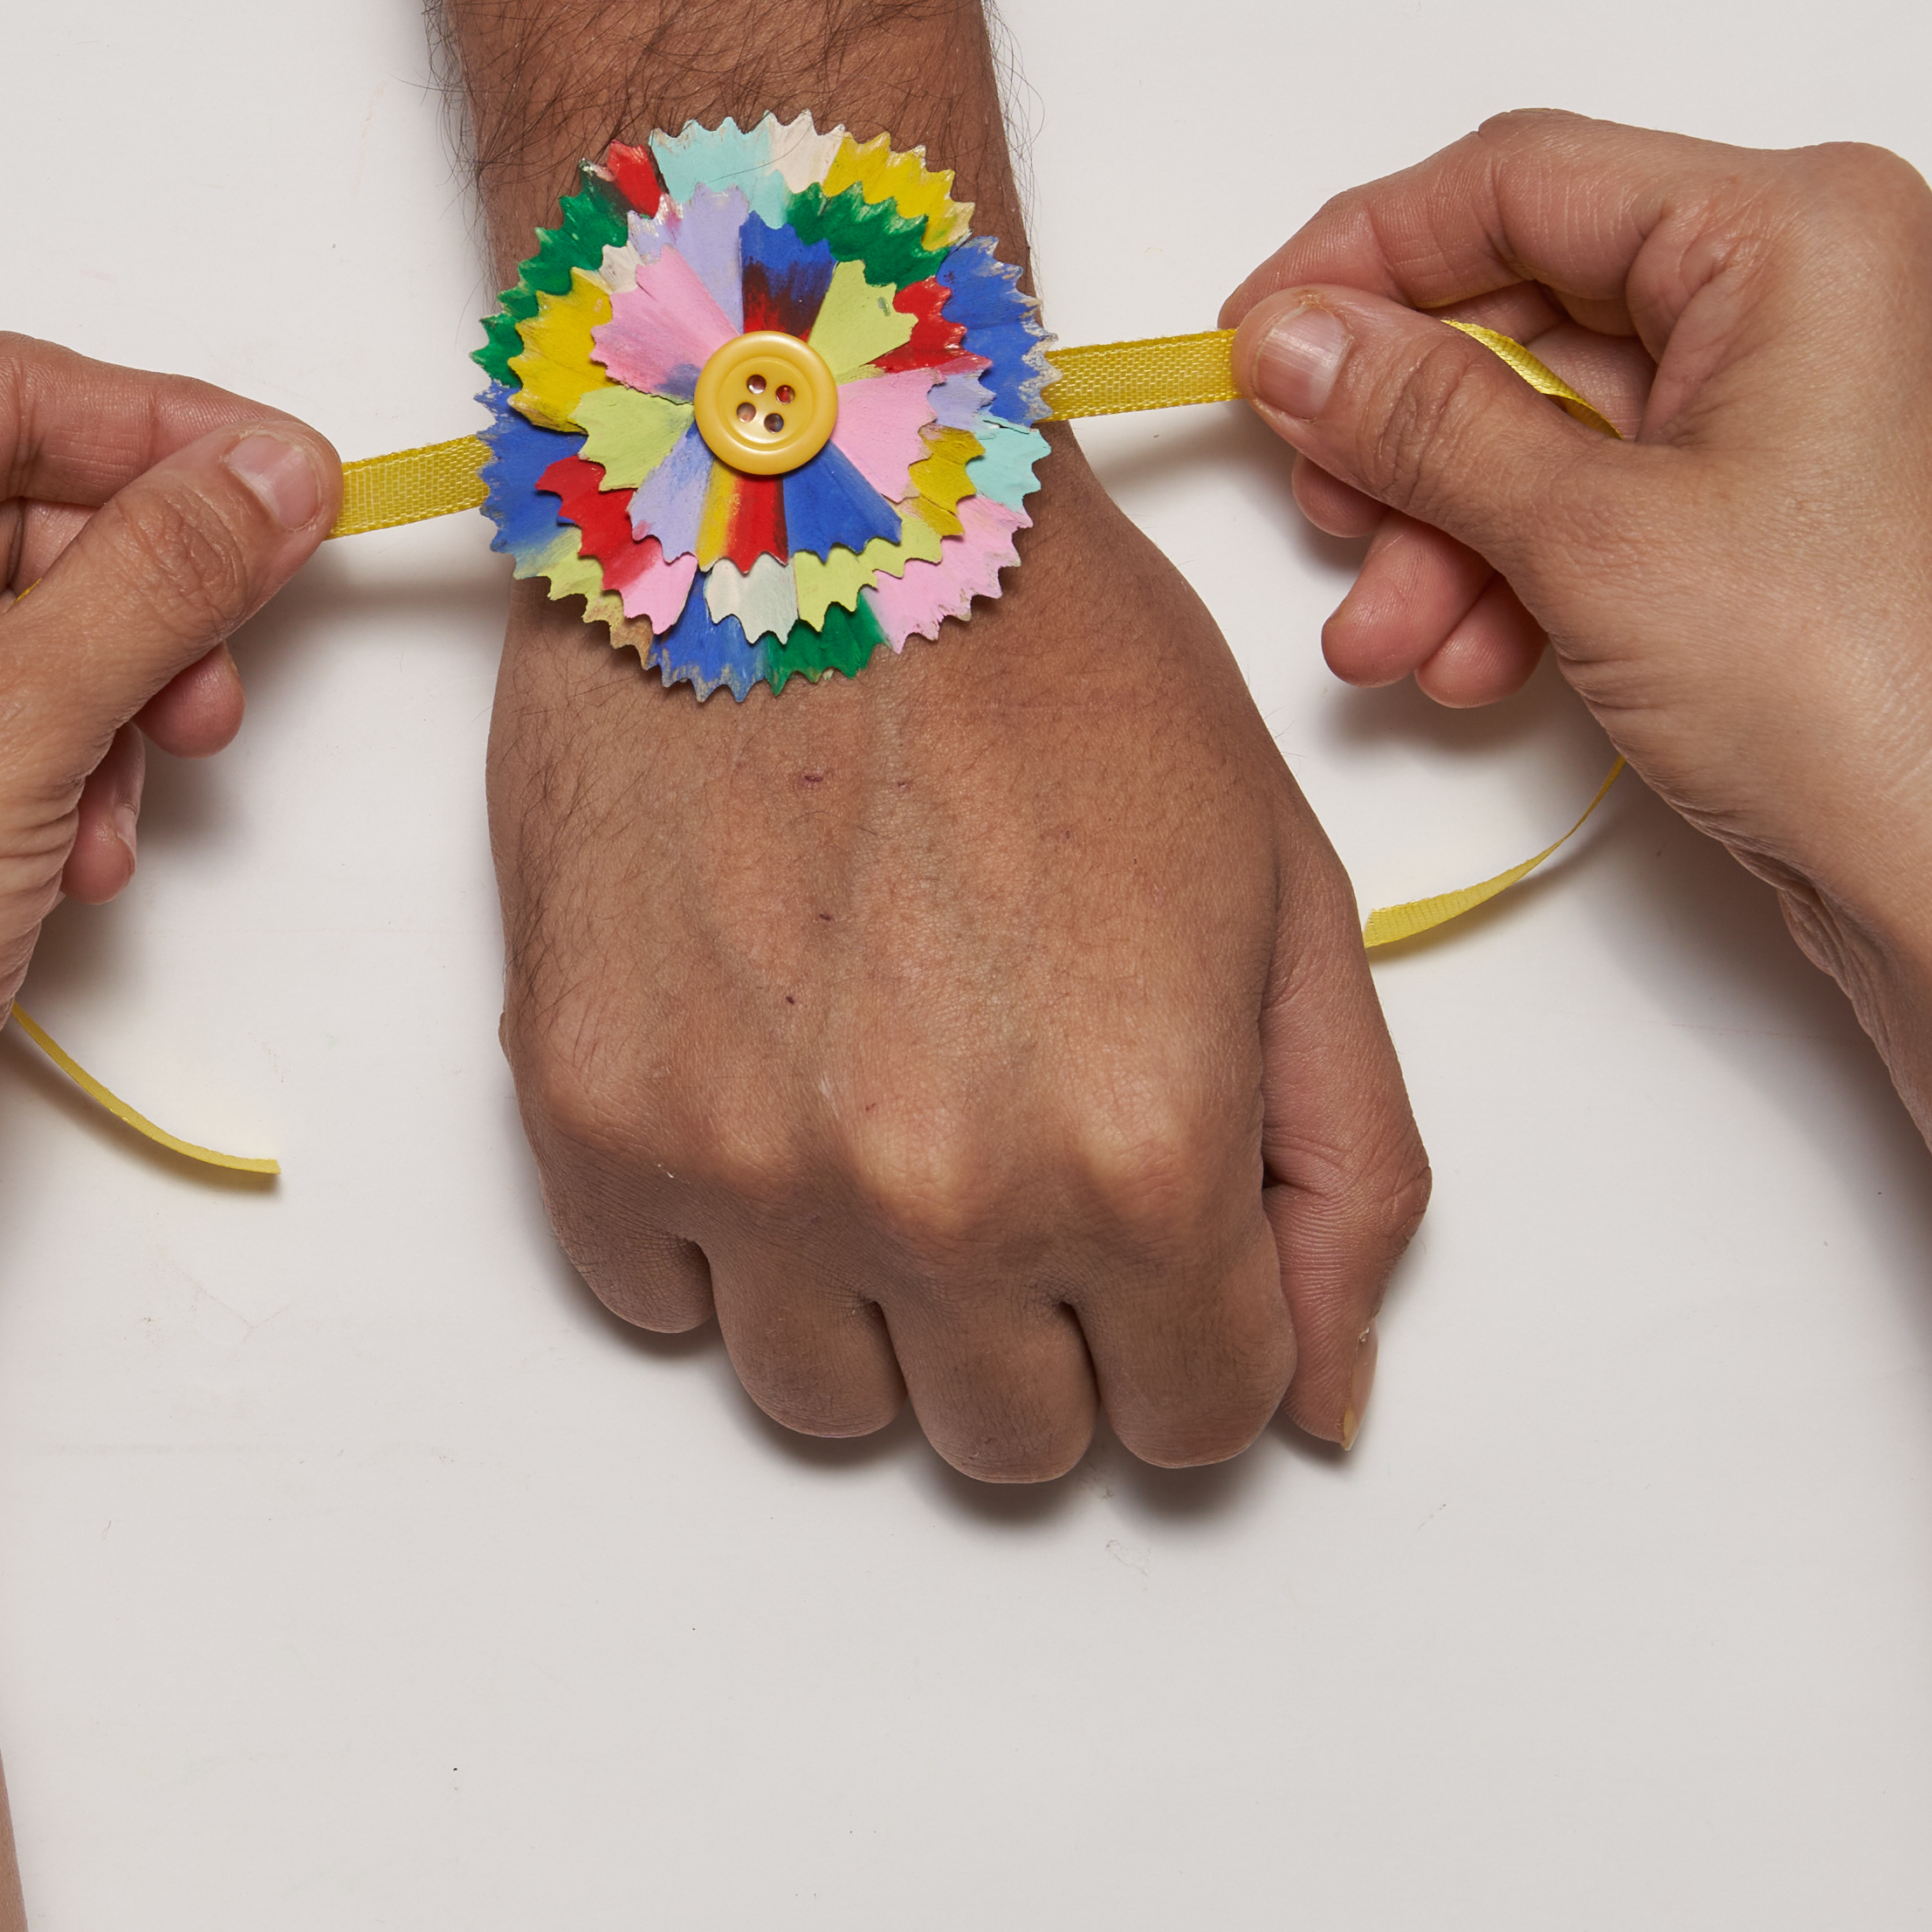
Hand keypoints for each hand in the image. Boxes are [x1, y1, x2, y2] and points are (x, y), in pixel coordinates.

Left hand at [0, 334, 334, 1254]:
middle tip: (223, 671)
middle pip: (16, 505)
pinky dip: (71, 767)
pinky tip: (81, 856)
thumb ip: (164, 568)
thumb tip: (276, 468)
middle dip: (139, 595)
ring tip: (138, 788)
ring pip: (27, 618)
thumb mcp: (14, 718)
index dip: (162, 432)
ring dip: (114, 697)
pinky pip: (2, 716)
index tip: (299, 479)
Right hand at [489, 448, 1427, 1474]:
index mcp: (1145, 1155)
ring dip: (874, 1302)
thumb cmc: (1054, 653)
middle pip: (1014, 1440)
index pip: (1201, 1420)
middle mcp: (944, 1202)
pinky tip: (761, 1063)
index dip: (1198, 1329)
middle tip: (1021, 1143)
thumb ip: (1340, 1167)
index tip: (1161, 1227)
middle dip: (1044, 1329)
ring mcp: (748, 1173)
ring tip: (884, 1101)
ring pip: (828, 1402)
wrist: (799, 491)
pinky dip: (713, 1227)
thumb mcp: (1283, 892)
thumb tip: (1321, 1400)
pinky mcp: (591, 1117)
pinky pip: (658, 1300)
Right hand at [1221, 111, 1931, 999]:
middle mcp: (1843, 277)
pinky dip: (1539, 560)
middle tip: (1323, 516)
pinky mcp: (1821, 493)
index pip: (1526, 181)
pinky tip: (1476, 660)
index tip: (1250, 343)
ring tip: (1390, 644)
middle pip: (1543, 303)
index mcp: (1814, 226)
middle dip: (1414, 433)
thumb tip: (1285, 337)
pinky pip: (1636, 483)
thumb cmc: (1854, 700)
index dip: (1362, 256)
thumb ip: (1418, 417)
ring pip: (1574, 412)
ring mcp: (1840, 389)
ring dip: (1458, 523)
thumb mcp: (1590, 539)